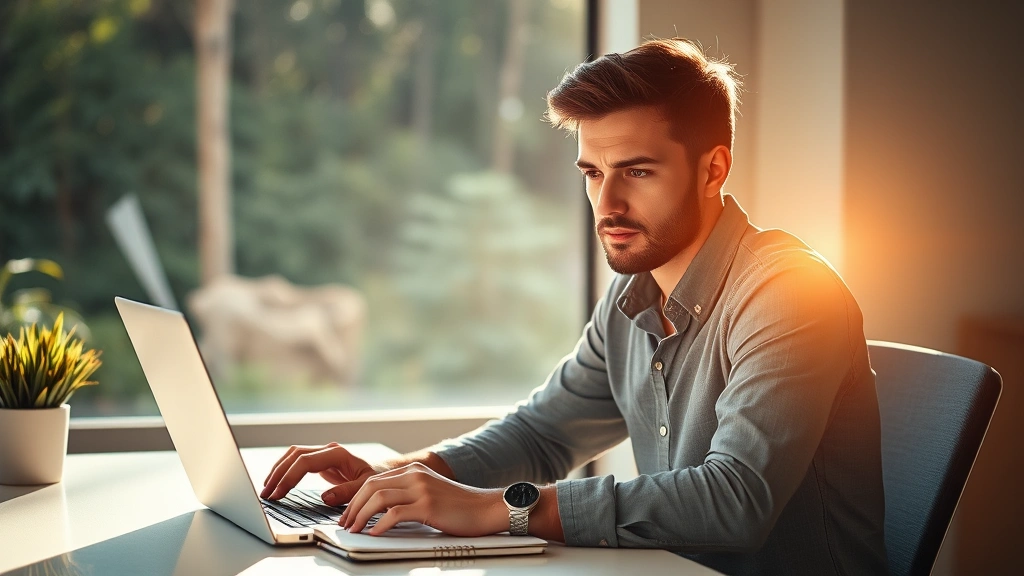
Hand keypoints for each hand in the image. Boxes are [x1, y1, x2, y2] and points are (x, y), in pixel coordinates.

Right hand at [261, 442, 378, 502]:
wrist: (385, 472)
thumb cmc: (378, 479)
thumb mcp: (367, 487)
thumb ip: (348, 492)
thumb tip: (325, 497)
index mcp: (338, 454)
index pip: (305, 462)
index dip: (289, 478)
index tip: (277, 494)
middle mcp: (329, 450)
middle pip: (295, 455)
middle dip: (278, 474)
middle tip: (265, 494)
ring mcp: (324, 454)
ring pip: (293, 456)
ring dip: (278, 471)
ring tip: (266, 489)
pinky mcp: (321, 462)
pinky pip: (298, 462)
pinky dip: (285, 471)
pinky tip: (277, 483)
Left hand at [340, 462, 507, 536]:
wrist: (487, 508)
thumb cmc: (460, 506)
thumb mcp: (430, 492)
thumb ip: (407, 495)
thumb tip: (380, 511)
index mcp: (414, 470)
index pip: (373, 480)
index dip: (355, 497)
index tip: (348, 514)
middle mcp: (415, 475)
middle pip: (371, 487)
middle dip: (352, 507)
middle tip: (345, 523)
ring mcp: (421, 489)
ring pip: (378, 498)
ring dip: (360, 515)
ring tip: (354, 530)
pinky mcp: (428, 505)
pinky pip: (395, 514)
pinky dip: (380, 525)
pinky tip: (374, 534)